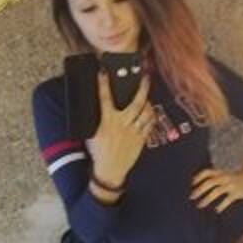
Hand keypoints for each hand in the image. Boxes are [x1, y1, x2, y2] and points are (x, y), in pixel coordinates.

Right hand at [85, 70, 154, 185]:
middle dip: (142, 88)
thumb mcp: (92, 133)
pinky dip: (150, 116)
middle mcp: (121, 124)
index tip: (103, 72)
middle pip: (136, 103)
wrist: (109, 170)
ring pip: (146, 113)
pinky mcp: (141, 139)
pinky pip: (149, 124)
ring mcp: (133, 132)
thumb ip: (95, 119)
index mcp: (106, 122)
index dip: (103, 84)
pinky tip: (149, 112)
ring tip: (147, 97)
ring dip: (148, 102)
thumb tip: (92, 105)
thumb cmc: (99, 151)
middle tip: (145, 76)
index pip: (104, 98)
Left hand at [190, 166, 242, 213]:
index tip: (191, 184)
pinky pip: (228, 199)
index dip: (198, 177)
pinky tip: (216, 210)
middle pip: (209, 182)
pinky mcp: (237, 192)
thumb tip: (196, 185)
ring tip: (199, 205)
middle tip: (191, 197)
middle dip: (199, 190)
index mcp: (220, 173)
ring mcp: (231, 185)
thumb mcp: (224, 174)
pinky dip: (221, 205)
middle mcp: (224, 177)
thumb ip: (213, 178)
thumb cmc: (235, 178)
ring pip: (216, 191)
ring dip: (207, 199)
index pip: (206, 172)